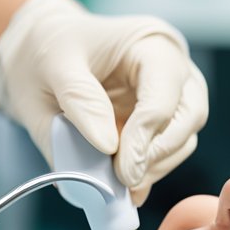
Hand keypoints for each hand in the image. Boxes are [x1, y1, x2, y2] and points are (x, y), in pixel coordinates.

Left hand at [0, 0, 207, 204]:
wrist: (39, 54)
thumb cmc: (48, 50)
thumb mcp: (52, 66)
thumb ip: (80, 101)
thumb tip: (108, 146)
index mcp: (150, 44)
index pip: (165, 92)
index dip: (146, 135)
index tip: (122, 171)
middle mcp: (172, 67)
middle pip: (189, 116)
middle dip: (156, 154)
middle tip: (122, 179)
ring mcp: (171, 97)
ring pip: (184, 140)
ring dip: (153, 167)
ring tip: (115, 180)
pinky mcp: (159, 124)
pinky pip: (166, 154)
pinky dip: (146, 173)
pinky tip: (120, 186)